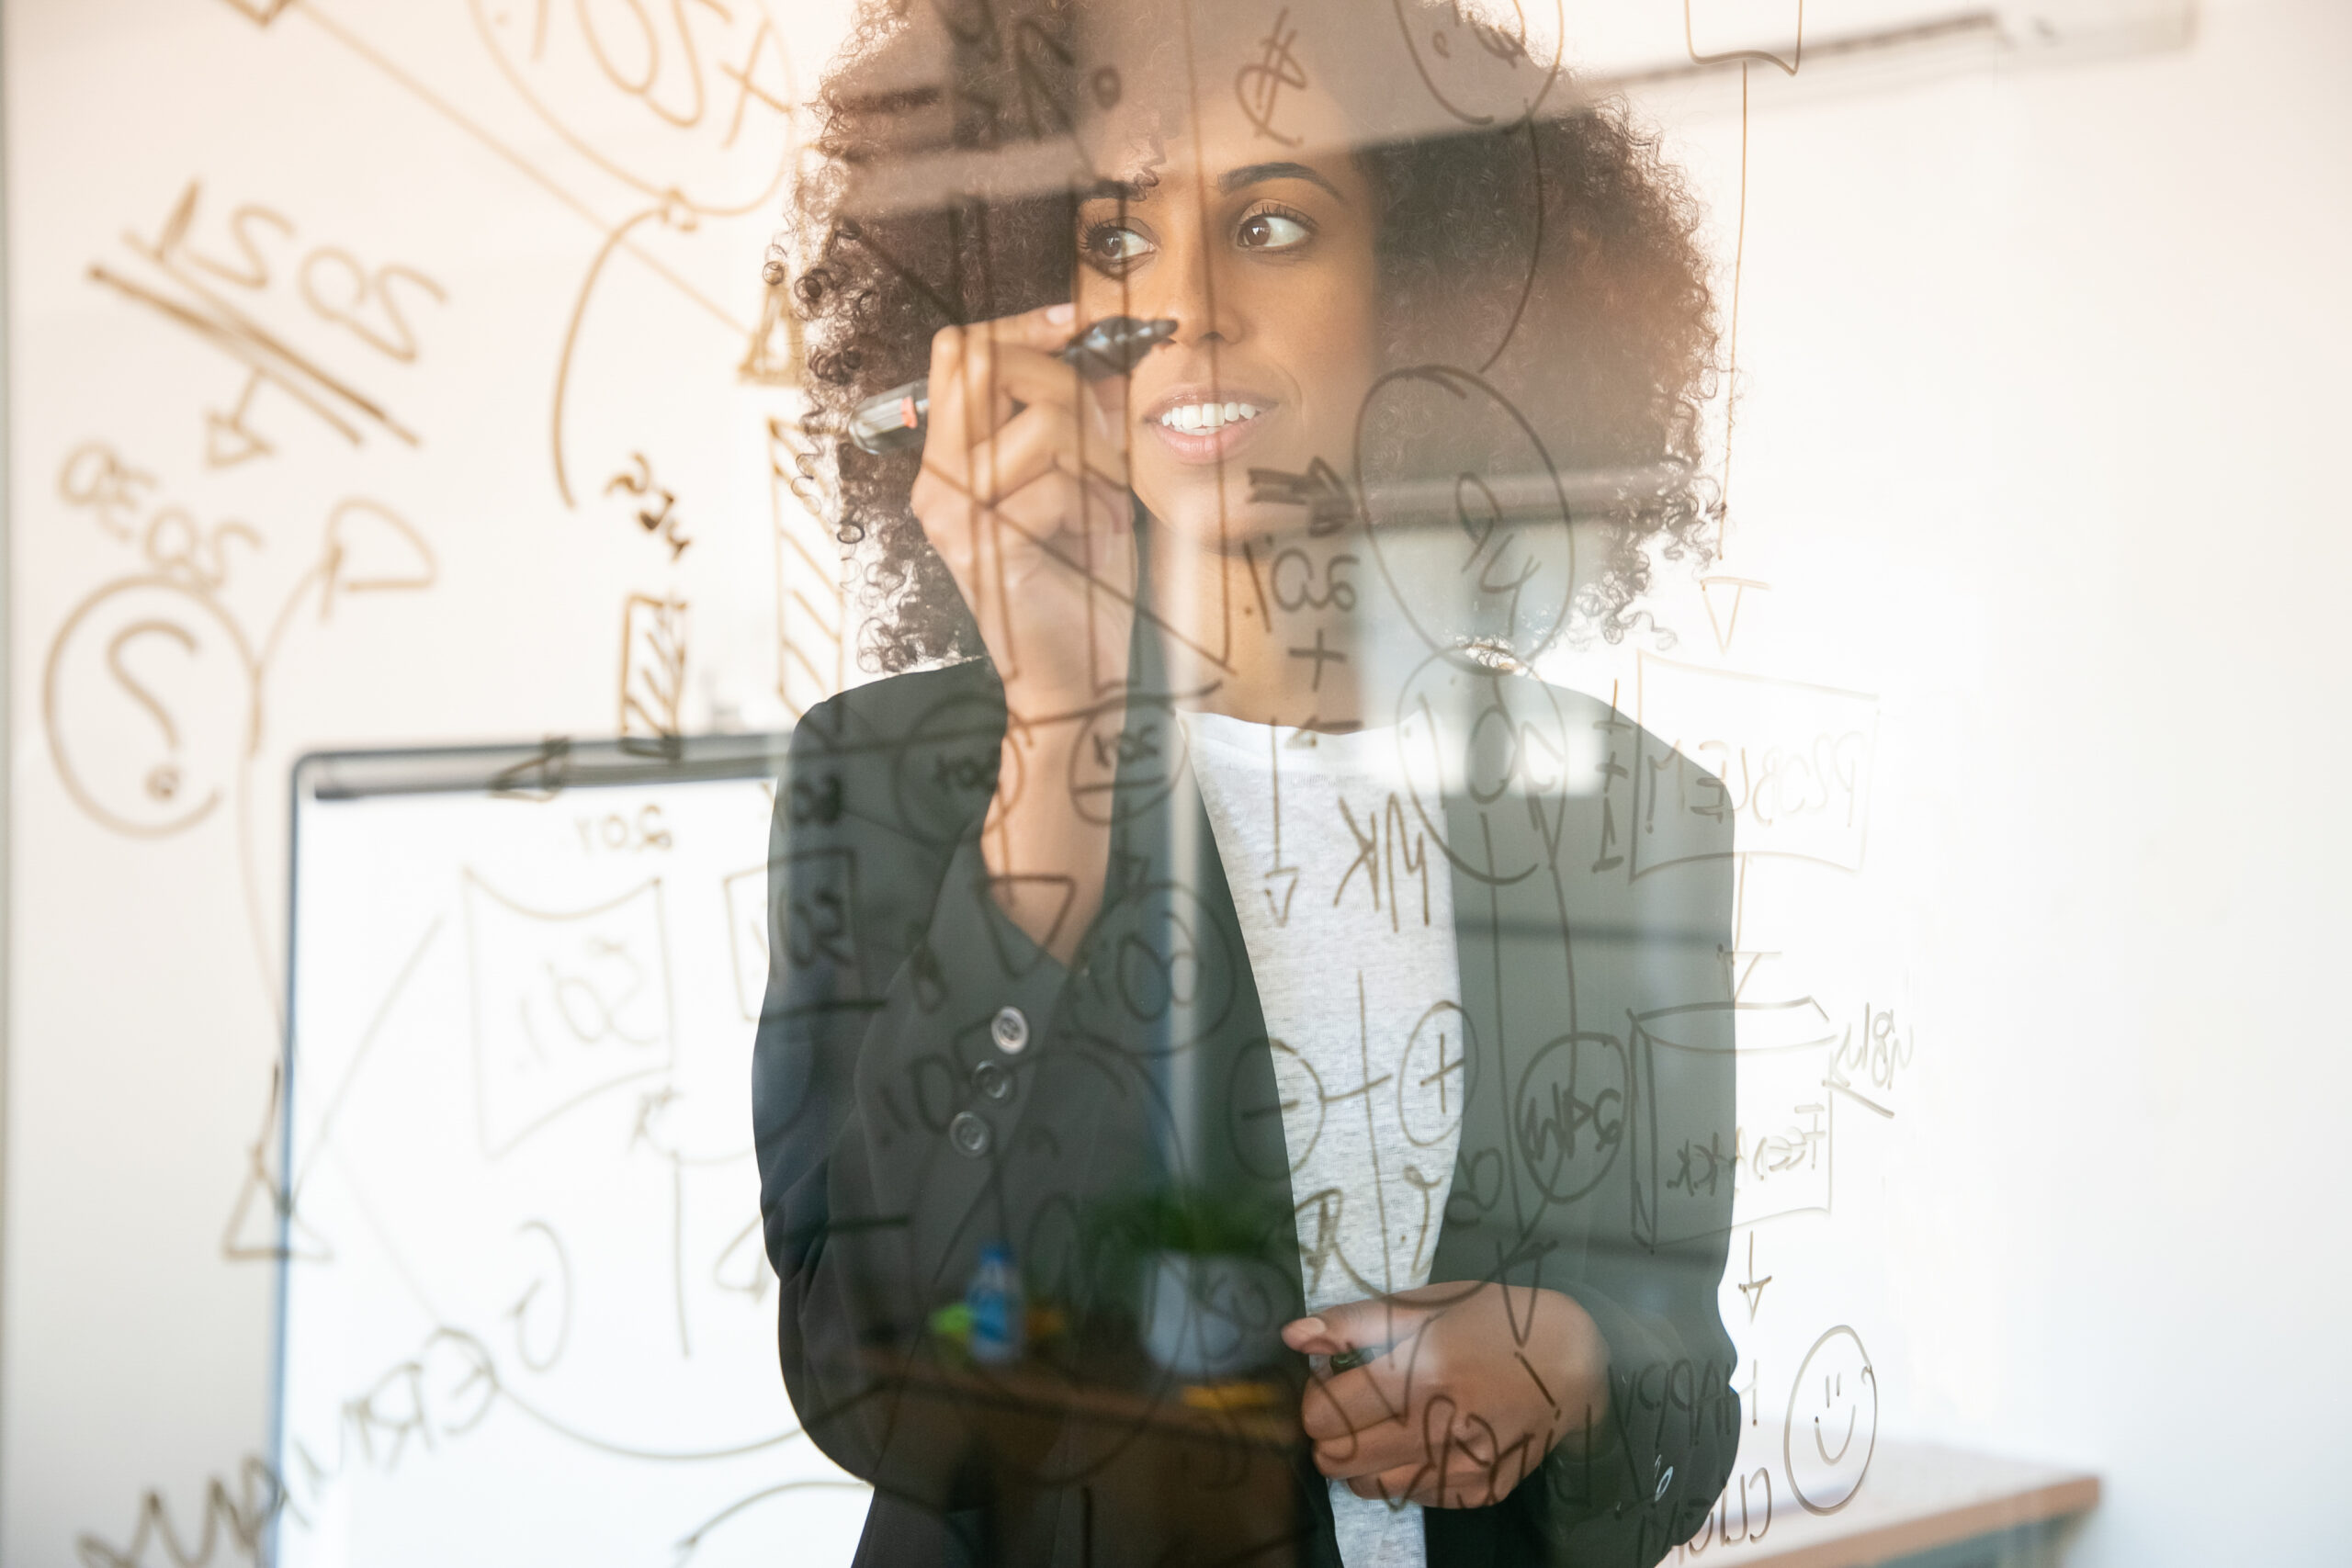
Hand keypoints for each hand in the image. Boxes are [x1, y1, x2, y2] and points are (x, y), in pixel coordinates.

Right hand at [909, 302, 1136, 707]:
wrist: (1078, 681)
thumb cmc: (1083, 587)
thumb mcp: (1086, 485)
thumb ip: (1082, 421)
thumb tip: (1104, 356)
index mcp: (951, 459)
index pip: (961, 353)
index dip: (1023, 326)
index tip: (1079, 323)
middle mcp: (938, 482)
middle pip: (988, 363)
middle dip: (1068, 384)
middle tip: (1103, 446)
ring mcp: (955, 514)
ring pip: (1043, 422)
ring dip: (1101, 460)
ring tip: (1104, 509)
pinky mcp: (987, 547)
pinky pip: (1061, 483)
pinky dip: (1099, 507)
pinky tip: (1096, 541)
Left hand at [1283, 1282, 1609, 1508]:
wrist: (1575, 1359)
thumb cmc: (1495, 1320)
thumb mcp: (1427, 1303)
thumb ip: (1354, 1321)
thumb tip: (1293, 1336)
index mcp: (1419, 1370)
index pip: (1322, 1413)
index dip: (1316, 1395)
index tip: (1333, 1379)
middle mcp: (1438, 1425)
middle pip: (1336, 1458)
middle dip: (1329, 1433)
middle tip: (1353, 1405)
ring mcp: (1461, 1466)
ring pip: (1367, 1487)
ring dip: (1362, 1458)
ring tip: (1388, 1422)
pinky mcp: (1480, 1490)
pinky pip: (1412, 1496)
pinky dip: (1405, 1472)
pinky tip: (1428, 1437)